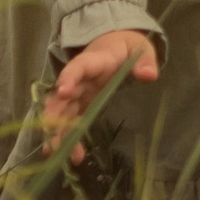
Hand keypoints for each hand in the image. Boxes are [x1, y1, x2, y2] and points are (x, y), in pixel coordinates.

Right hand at [42, 27, 157, 149]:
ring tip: (58, 155)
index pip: (79, 66)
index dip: (69, 78)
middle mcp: (80, 78)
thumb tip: (148, 75)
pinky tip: (74, 156)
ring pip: (62, 111)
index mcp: (95, 60)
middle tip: (52, 139)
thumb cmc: (127, 47)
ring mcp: (78, 91)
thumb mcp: (141, 48)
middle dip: (54, 117)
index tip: (63, 92)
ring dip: (58, 132)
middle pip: (62, 95)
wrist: (115, 44)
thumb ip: (146, 61)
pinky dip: (69, 137)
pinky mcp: (80, 103)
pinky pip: (70, 120)